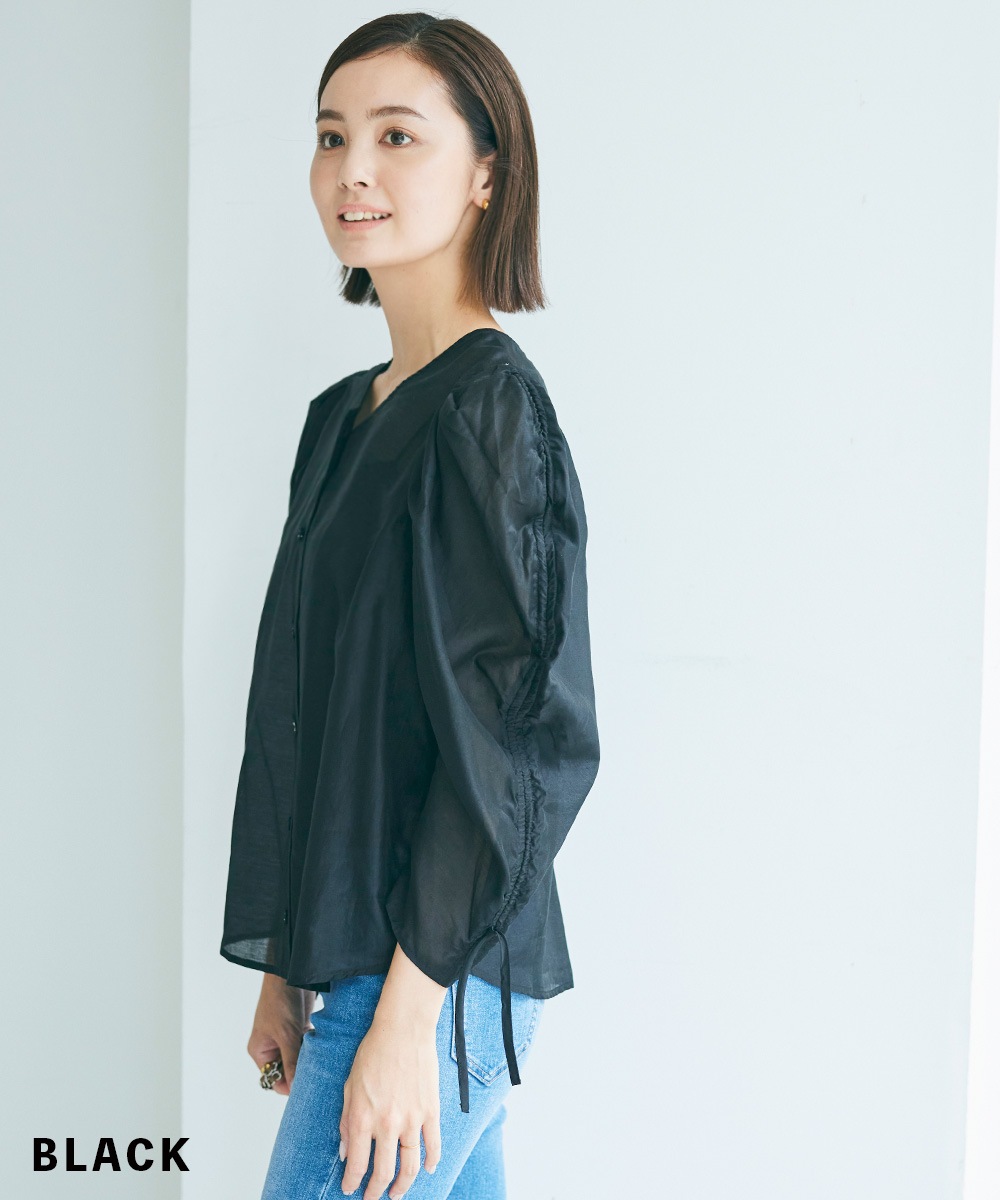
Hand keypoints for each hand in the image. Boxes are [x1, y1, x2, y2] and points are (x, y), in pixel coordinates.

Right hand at [247, 973, 316, 1096]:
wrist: (292, 973)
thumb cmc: (280, 1002)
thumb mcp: (286, 1035)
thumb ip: (291, 1062)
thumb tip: (293, 1089)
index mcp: (260, 1051)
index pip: (273, 1079)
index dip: (288, 1086)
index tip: (305, 1088)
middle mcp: (271, 1047)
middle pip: (286, 1070)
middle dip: (299, 1071)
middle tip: (316, 1076)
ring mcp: (285, 1038)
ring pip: (298, 1058)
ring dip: (307, 1058)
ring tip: (319, 1061)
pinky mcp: (298, 1028)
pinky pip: (305, 1046)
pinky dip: (312, 1047)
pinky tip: (321, 1048)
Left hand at [339, 1006, 441, 1199]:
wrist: (403, 1030)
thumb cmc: (373, 1053)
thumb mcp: (349, 1086)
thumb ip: (346, 1121)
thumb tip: (346, 1152)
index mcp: (362, 1118)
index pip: (357, 1164)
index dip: (352, 1182)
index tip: (350, 1189)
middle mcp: (386, 1124)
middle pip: (383, 1172)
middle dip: (376, 1191)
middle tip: (372, 1197)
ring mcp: (411, 1119)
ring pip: (409, 1166)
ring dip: (403, 1185)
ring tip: (396, 1192)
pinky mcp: (430, 1111)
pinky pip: (434, 1145)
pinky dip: (431, 1162)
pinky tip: (427, 1170)